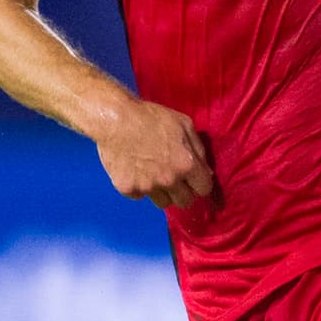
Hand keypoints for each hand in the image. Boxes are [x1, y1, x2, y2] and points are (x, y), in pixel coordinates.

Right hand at [94, 98, 213, 209]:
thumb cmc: (151, 117)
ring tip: (155, 174)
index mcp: (186, 164)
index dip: (200, 182)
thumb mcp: (184, 124)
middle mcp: (169, 180)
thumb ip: (198, 149)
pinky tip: (136, 170)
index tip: (194, 178)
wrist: (116, 119)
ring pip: (163, 203)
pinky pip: (140, 196)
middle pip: (185, 202)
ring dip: (163, 192)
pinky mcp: (127, 190)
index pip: (204, 189)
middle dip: (184, 192)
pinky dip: (140, 187)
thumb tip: (205, 170)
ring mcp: (147, 187)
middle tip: (176, 178)